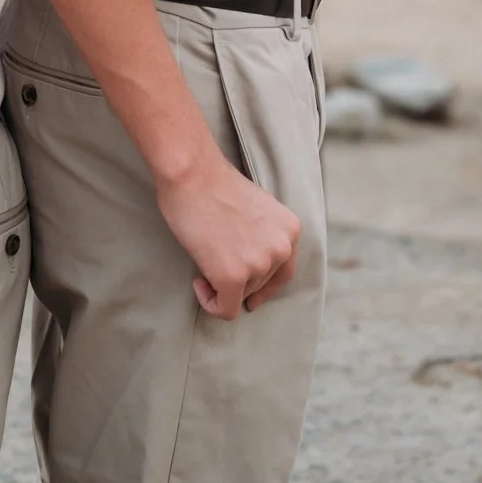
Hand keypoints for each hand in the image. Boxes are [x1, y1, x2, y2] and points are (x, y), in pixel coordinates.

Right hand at [156, 149, 300, 320]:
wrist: (191, 173)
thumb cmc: (213, 183)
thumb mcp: (257, 209)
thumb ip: (263, 235)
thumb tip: (251, 265)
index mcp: (290, 230)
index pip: (283, 272)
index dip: (264, 286)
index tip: (249, 294)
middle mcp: (281, 249)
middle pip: (260, 284)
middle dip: (237, 278)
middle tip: (213, 257)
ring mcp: (258, 264)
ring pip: (240, 295)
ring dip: (221, 285)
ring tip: (203, 258)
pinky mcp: (233, 277)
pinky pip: (225, 310)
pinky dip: (210, 304)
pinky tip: (199, 284)